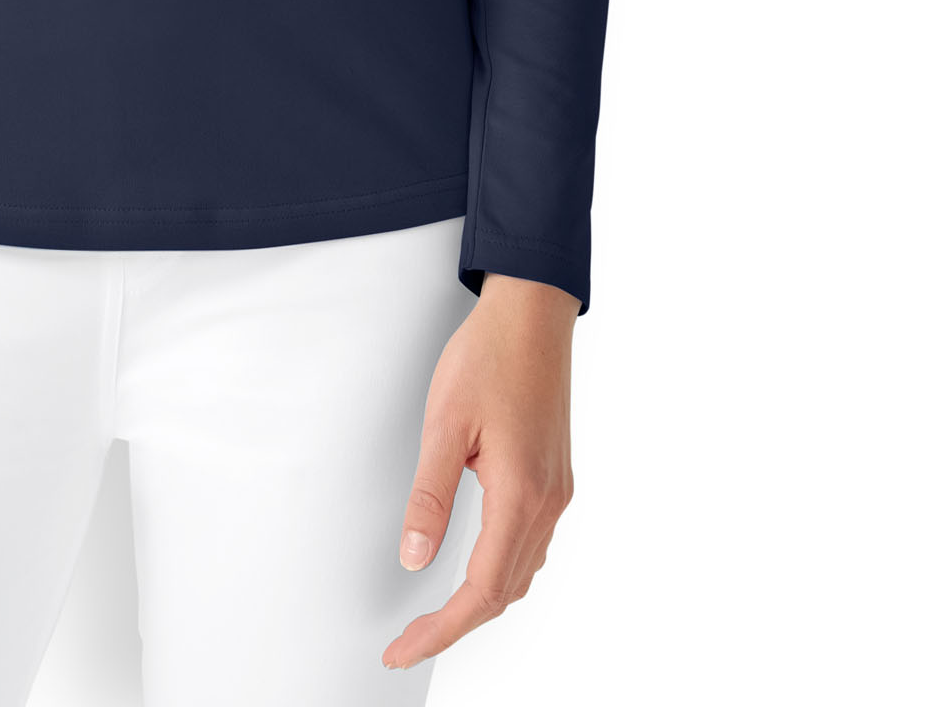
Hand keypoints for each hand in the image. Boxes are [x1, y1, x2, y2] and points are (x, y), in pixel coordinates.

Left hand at [383, 272, 577, 670]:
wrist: (533, 313)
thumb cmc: (490, 356)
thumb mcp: (444, 423)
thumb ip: (430, 496)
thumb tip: (413, 557)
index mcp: (521, 493)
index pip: (482, 590)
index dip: (442, 629)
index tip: (405, 648)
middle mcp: (547, 500)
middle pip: (505, 591)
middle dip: (456, 623)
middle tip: (410, 638)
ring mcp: (557, 490)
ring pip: (523, 571)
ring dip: (481, 600)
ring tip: (435, 613)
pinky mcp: (556, 476)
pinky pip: (531, 543)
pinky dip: (502, 569)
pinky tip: (477, 565)